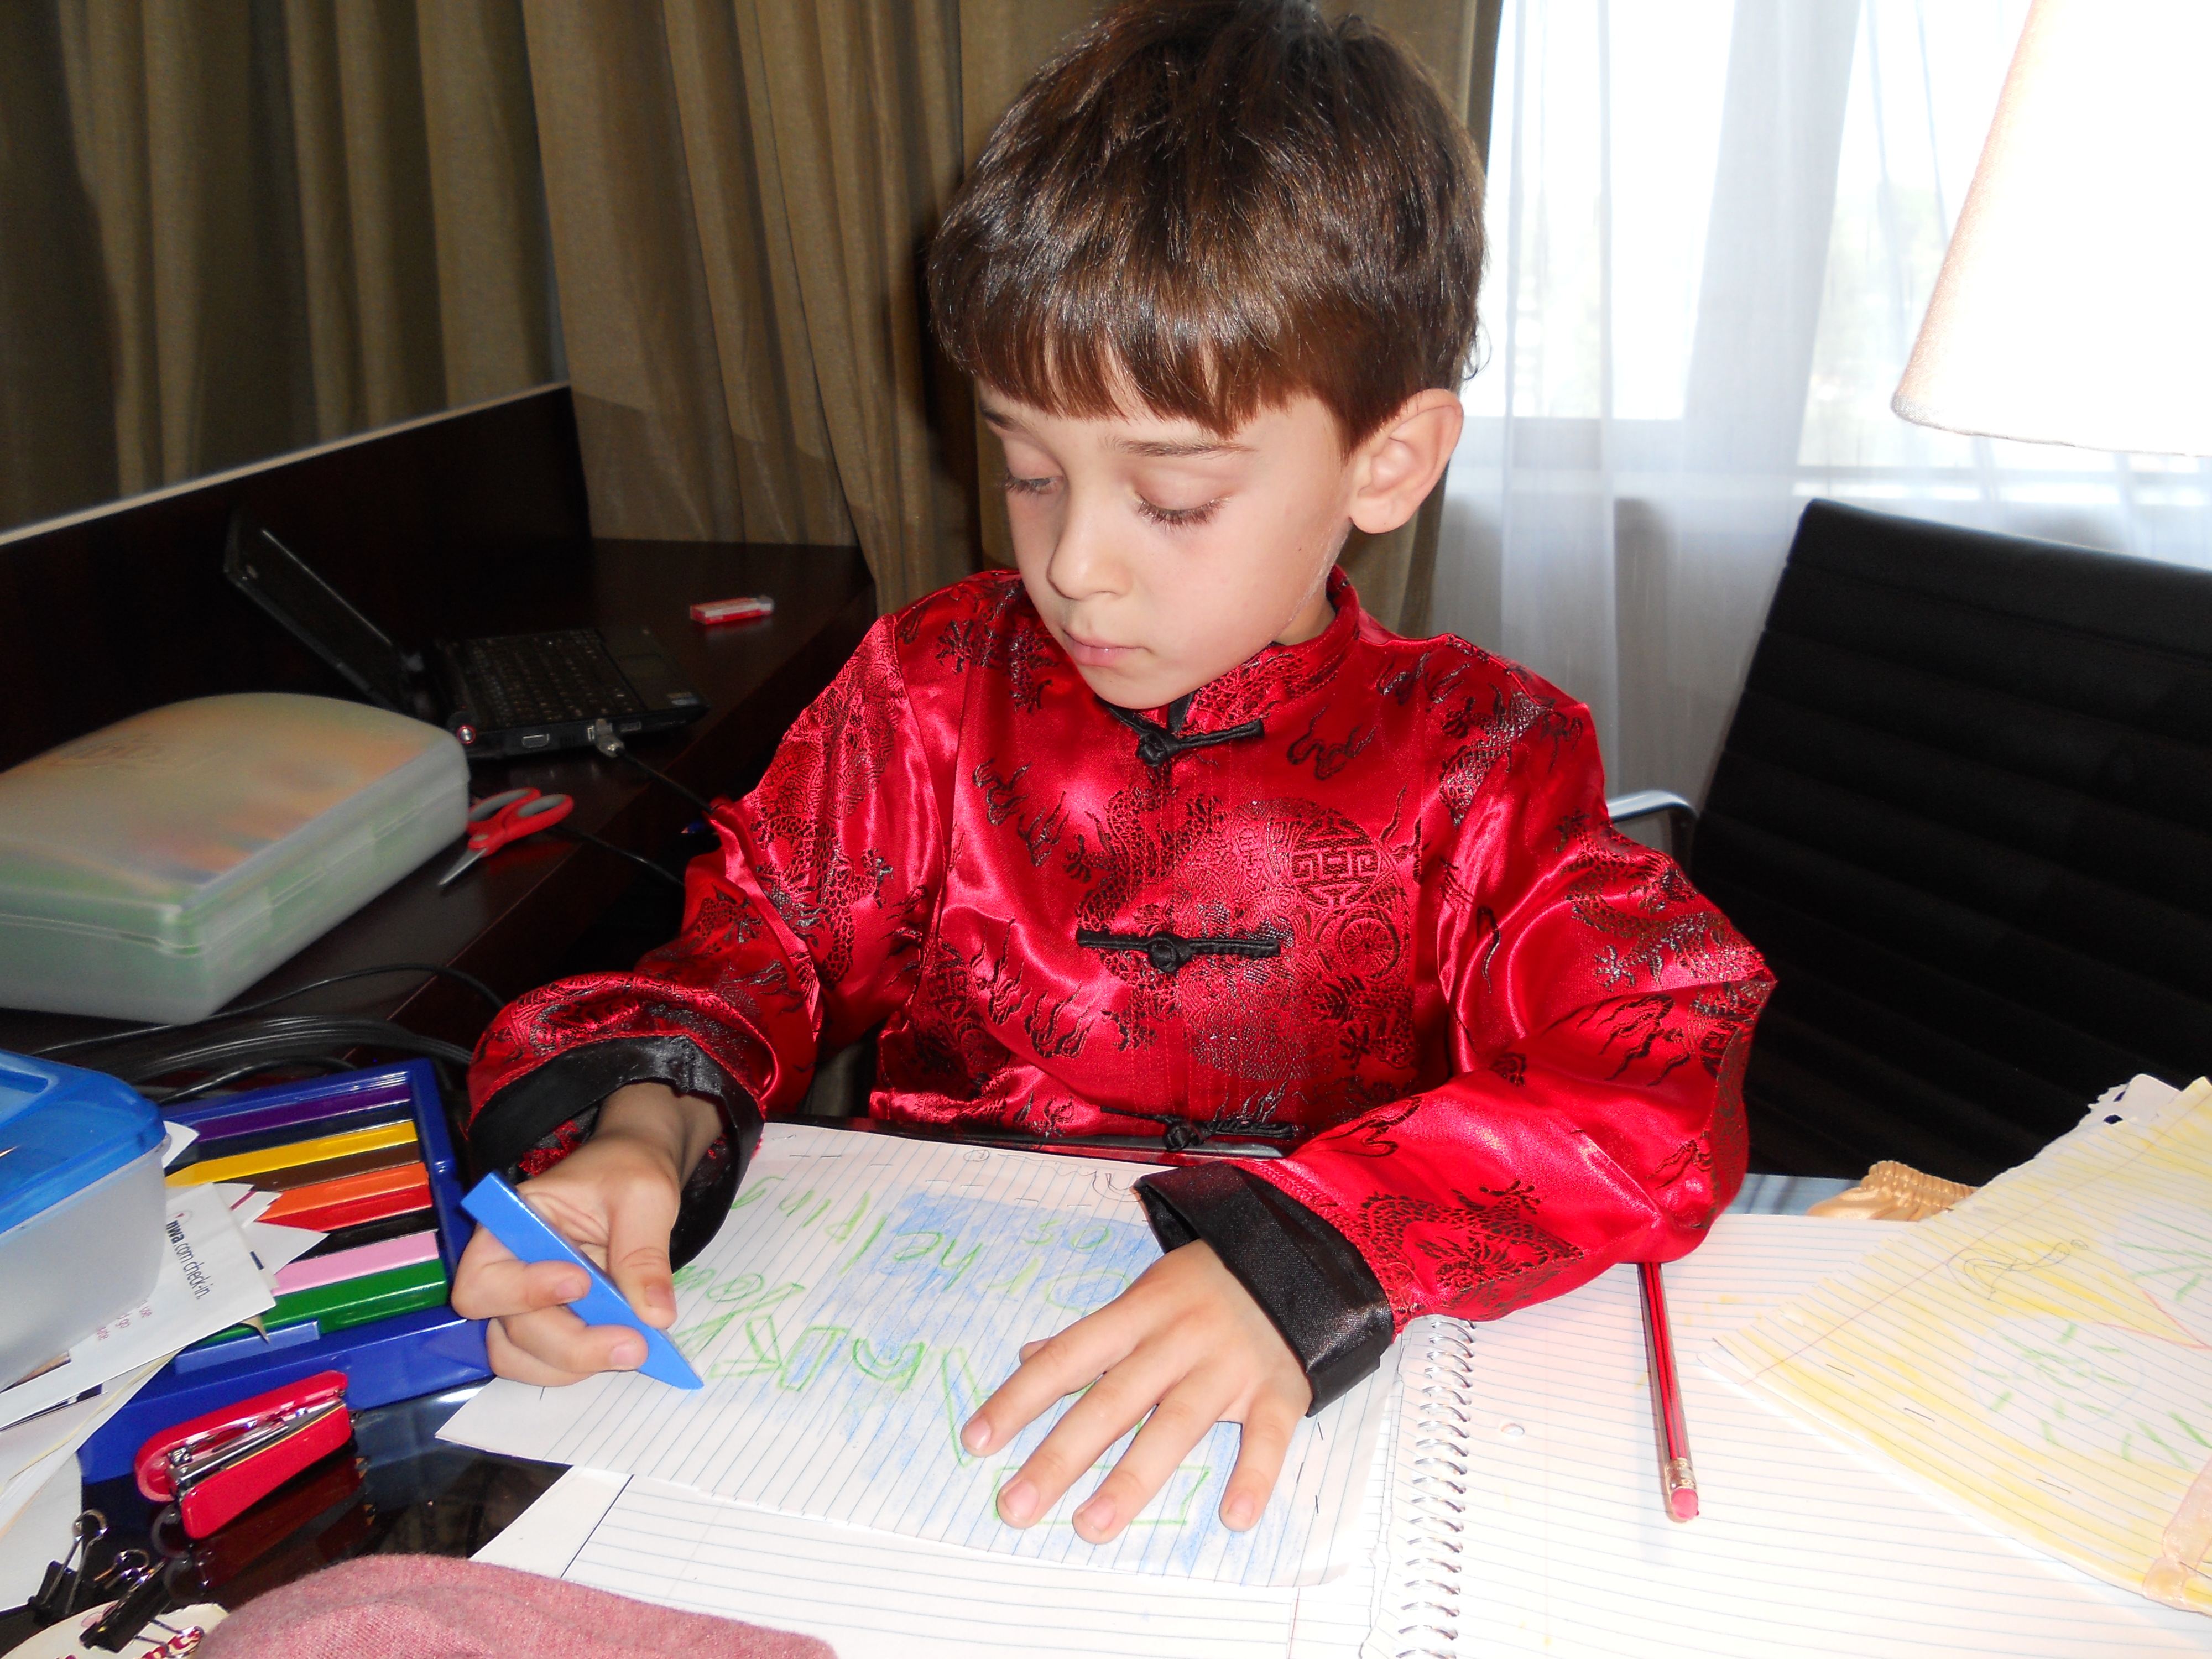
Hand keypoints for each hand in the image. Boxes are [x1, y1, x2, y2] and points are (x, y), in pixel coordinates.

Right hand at [450, 1083, 721, 1385]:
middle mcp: (506, 1268)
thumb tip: (654, 1315)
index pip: (484, 1279)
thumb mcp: (645, 1195)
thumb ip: (644, 1252)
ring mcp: (525, 1301)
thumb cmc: (629, 1170)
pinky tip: (624, 1349)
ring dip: (573, 1365)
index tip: (581, 1283)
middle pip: (509, 1329)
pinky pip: (546, 1362)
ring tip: (633, 1350)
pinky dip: (582, 1367)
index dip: (525, 1292)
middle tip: (634, 1344)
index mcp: (509, 1224)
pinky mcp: (551, 1321)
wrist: (636, 1172)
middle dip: (570, 1344)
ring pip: (520, 1356)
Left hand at [960, 1241, 1311, 1542]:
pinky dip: (1254, 1475)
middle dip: (1060, 1456)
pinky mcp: (1280, 1389)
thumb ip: (1091, 1334)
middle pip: (1111, 1401)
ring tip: (1091, 1526)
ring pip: (1175, 1425)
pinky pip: (1268, 1437)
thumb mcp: (1144, 1292)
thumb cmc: (1206, 1284)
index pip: (1067, 1359)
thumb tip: (1028, 1356)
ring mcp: (1229, 1366)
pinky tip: (1234, 1516)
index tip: (976, 1442)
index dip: (1019, 1399)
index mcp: (1137, 1313)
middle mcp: (1177, 1340)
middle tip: (1015, 1506)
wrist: (1301, 1254)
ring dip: (1132, 1478)